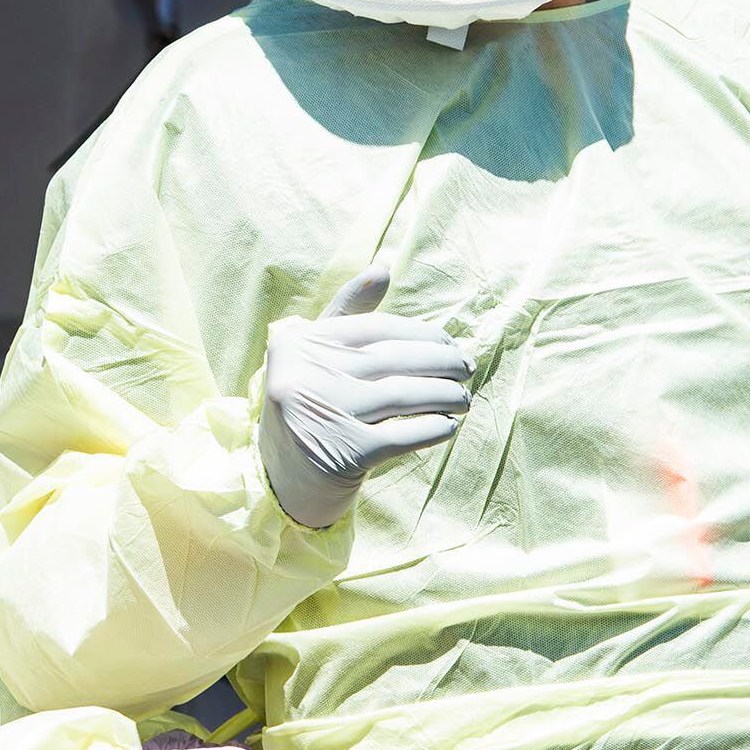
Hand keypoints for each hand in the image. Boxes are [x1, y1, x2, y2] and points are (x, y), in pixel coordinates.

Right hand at [259, 264, 472, 527]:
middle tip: (467, 368)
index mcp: (299, 343)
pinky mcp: (342, 452)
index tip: (449, 342)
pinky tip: (447, 426)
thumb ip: (349, 313)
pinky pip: (401, 435)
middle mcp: (303, 373)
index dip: (419, 334)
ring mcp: (322, 413)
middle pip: (391, 360)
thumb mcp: (318, 358)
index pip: (375, 329)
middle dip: (439, 362)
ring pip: (401, 395)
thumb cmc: (312, 406)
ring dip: (443, 395)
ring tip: (463, 398)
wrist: (282, 481)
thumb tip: (383, 267)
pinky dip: (430, 428)